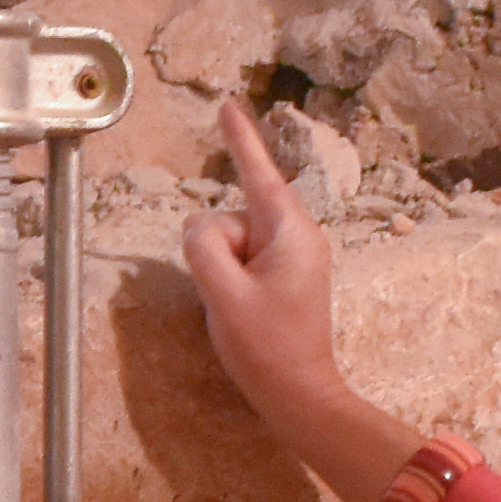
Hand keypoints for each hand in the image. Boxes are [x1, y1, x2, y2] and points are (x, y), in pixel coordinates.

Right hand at [180, 96, 423, 501]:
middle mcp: (298, 235)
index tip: (227, 106)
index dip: (239, 138)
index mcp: (291, 231)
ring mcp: (294, 256)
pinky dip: (231, 279)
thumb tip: (199, 229)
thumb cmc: (267, 348)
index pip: (258, 172)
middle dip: (216, 247)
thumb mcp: (222, 295)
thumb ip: (202, 247)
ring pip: (232, 241)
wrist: (301, 396)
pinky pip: (242, 260)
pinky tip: (243, 311)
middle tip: (231, 297)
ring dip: (222, 270)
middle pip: (233, 215)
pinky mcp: (286, 276)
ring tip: (241, 310)